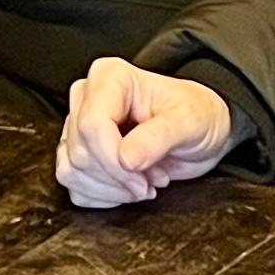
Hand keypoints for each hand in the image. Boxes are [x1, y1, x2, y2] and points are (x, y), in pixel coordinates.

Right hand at [56, 60, 236, 209]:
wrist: (203, 130)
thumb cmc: (198, 115)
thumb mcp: (190, 122)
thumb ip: (159, 137)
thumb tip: (126, 158)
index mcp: (110, 78)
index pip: (91, 125)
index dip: (114, 160)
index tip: (144, 177)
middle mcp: (88, 97)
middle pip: (80, 151)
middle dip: (118, 177)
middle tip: (153, 178)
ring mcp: (79, 125)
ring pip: (71, 171)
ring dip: (111, 188)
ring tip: (144, 181)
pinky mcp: (79, 152)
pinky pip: (74, 185)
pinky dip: (103, 196)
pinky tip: (128, 187)